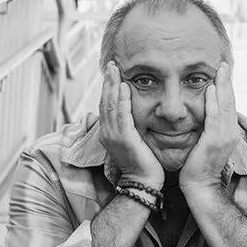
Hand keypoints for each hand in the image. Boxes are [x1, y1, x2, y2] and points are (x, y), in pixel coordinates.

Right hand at [98, 61, 163, 188]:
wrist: (142, 183)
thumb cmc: (142, 164)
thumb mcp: (133, 142)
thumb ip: (131, 127)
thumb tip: (134, 115)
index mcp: (108, 133)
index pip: (106, 105)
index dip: (107, 88)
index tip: (112, 73)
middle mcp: (107, 133)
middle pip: (104, 101)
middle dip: (107, 81)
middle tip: (111, 64)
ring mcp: (114, 136)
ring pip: (110, 105)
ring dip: (112, 85)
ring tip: (115, 69)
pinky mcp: (124, 138)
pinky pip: (122, 115)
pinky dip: (121, 100)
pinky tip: (123, 86)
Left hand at [180, 62, 239, 196]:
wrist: (200, 186)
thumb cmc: (199, 166)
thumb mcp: (206, 143)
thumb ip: (208, 128)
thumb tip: (203, 115)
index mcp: (229, 132)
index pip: (229, 106)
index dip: (227, 88)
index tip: (223, 72)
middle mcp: (230, 133)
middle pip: (231, 102)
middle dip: (227, 82)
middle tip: (223, 64)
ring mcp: (224, 137)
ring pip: (226, 107)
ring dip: (222, 87)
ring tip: (219, 70)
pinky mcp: (214, 142)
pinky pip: (214, 118)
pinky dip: (213, 103)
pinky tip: (209, 90)